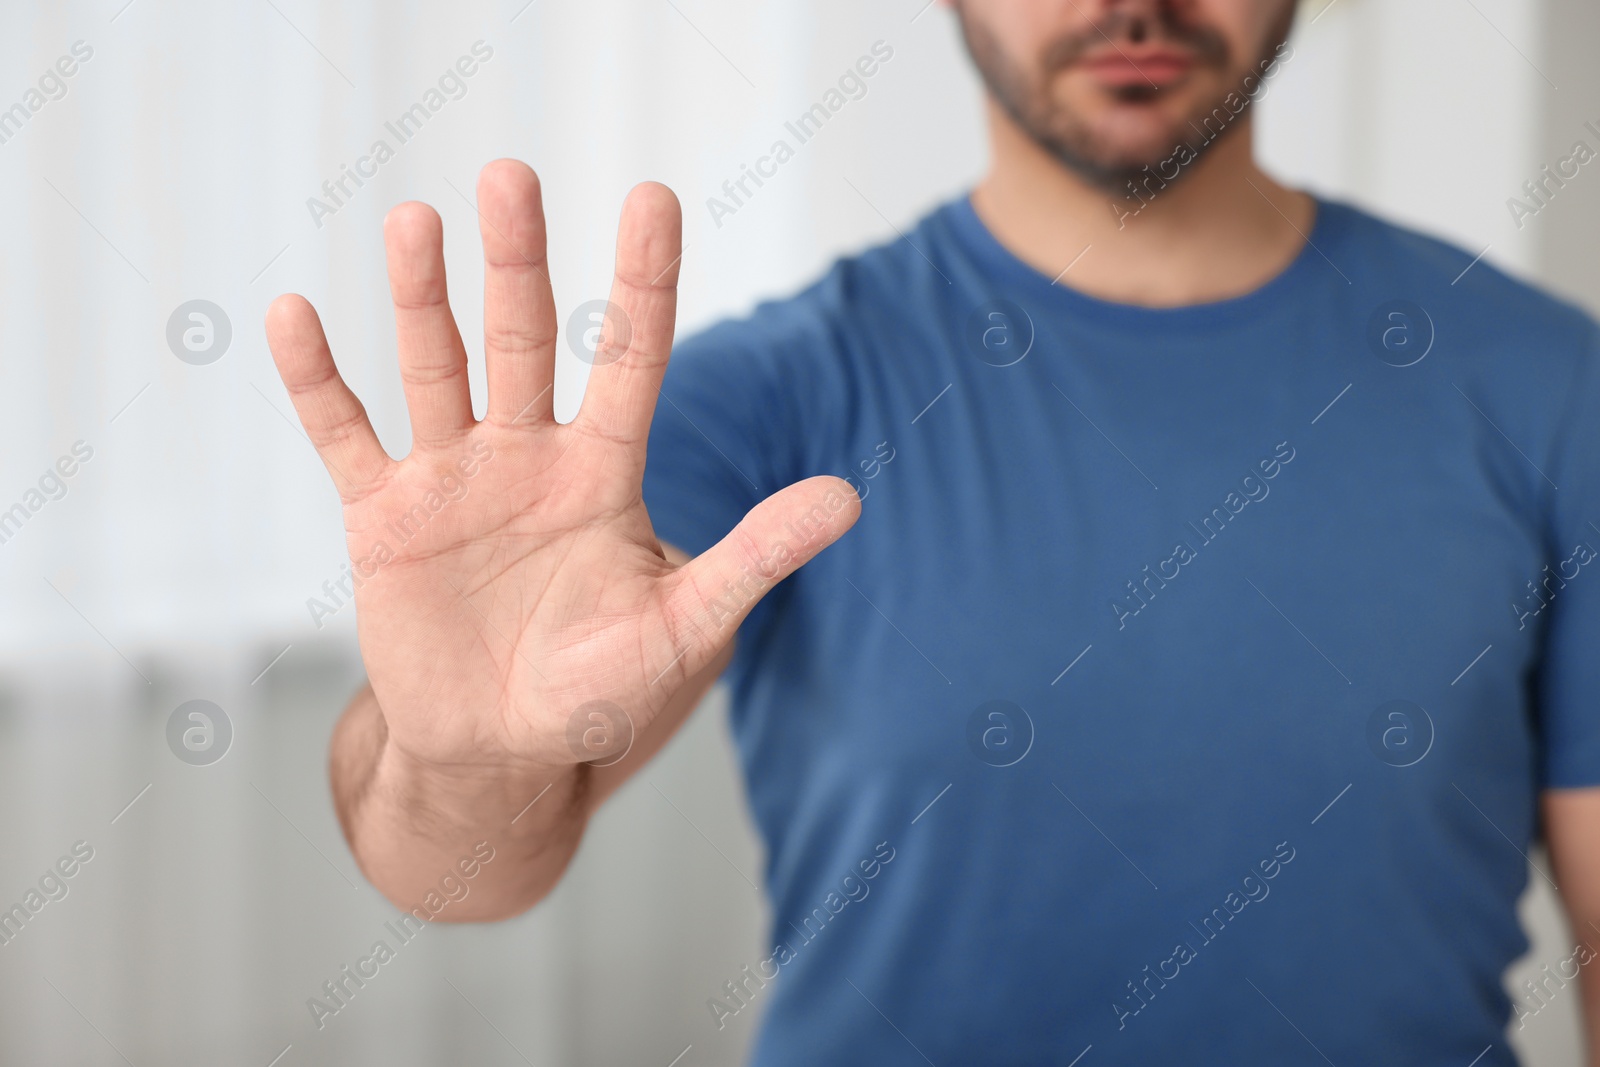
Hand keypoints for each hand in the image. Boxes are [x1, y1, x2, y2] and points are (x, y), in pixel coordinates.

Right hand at [265, 160, 858, 775]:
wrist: (499, 750)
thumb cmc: (599, 690)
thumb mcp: (683, 626)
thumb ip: (754, 558)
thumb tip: (850, 498)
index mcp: (602, 472)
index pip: (629, 358)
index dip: (642, 282)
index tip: (652, 198)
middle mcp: (528, 455)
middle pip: (522, 339)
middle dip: (518, 261)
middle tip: (513, 174)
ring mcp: (452, 478)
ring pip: (435, 368)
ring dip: (420, 298)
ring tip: (414, 220)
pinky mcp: (384, 516)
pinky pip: (343, 436)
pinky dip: (318, 382)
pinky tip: (295, 316)